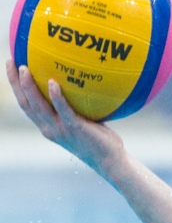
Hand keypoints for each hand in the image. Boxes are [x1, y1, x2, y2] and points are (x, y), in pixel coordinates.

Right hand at [7, 59, 126, 172]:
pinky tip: (53, 83)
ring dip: (29, 87)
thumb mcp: (80, 120)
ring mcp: (61, 129)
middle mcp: (49, 128)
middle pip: (26, 103)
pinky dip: (57, 97)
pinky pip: (63, 111)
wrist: (109, 160)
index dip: (16, 86)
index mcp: (47, 126)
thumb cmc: (98, 139)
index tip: (11, 66)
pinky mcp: (75, 129)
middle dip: (15, 83)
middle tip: (10, 62)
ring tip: (24, 69)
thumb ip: (73, 105)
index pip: (25, 104)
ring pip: (39, 106)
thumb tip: (77, 80)